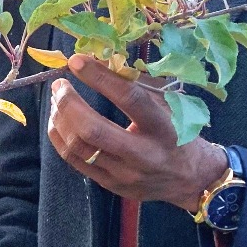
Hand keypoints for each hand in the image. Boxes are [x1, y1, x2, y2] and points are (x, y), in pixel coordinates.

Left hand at [47, 53, 227, 211]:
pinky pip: (74, 161)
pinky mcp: (111, 185)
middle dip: (69, 103)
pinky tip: (58, 121)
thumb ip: (135, 87)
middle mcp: (144, 155)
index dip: (100, 77)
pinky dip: (59, 137)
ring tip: (56, 100)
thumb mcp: (166, 107)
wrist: (190, 179)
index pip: (128, 99)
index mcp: (163, 129)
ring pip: (78, 147)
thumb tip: (98, 61)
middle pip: (93, 130)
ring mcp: (125, 174)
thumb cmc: (176, 133)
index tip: (77, 61)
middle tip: (59, 85)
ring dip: (60, 119)